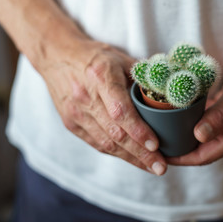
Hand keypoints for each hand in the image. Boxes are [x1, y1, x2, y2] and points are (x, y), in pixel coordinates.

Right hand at [39, 41, 166, 174]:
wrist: (56, 56)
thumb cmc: (94, 57)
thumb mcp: (120, 58)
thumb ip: (142, 76)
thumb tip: (166, 93)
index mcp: (101, 77)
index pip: (120, 111)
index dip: (139, 131)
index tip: (156, 145)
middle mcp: (86, 98)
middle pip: (115, 133)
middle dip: (140, 153)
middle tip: (161, 167)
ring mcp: (76, 113)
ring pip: (105, 143)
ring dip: (130, 158)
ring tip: (151, 167)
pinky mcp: (71, 123)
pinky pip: (96, 143)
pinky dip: (116, 153)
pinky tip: (132, 159)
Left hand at [167, 50, 222, 164]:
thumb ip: (220, 115)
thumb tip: (199, 136)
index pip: (207, 155)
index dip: (184, 158)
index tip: (163, 156)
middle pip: (203, 149)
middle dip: (181, 150)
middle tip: (158, 145)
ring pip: (203, 136)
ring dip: (184, 137)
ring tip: (164, 134)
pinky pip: (206, 122)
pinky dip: (191, 122)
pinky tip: (177, 117)